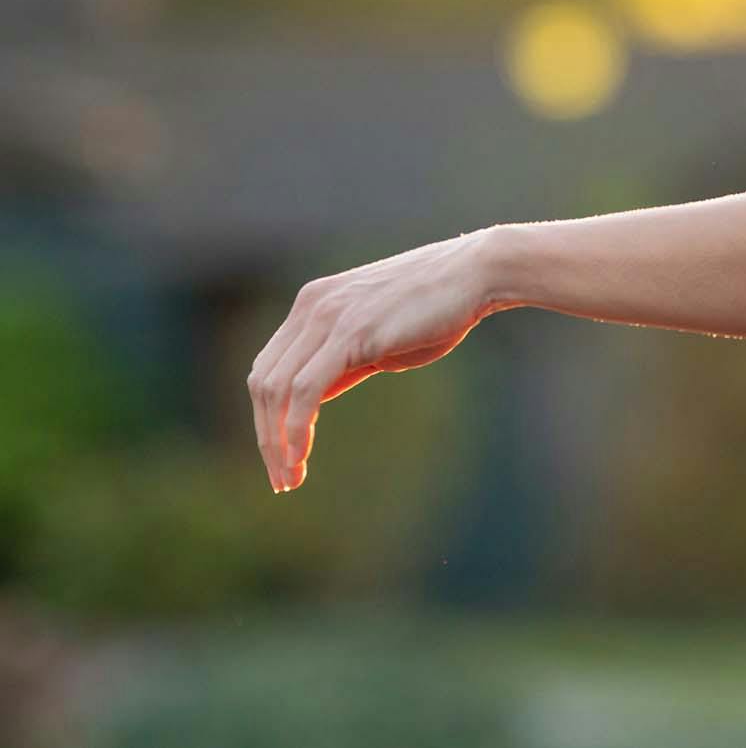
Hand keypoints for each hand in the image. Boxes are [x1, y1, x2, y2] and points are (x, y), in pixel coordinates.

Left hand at [247, 227, 503, 493]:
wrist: (475, 273)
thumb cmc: (438, 307)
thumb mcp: (380, 338)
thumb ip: (344, 362)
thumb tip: (314, 398)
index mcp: (313, 304)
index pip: (270, 367)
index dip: (268, 416)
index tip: (283, 455)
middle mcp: (311, 307)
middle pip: (263, 382)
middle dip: (266, 437)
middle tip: (283, 480)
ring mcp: (327, 317)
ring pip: (276, 390)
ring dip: (276, 442)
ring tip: (290, 478)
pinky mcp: (349, 333)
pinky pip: (304, 390)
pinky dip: (296, 429)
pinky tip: (302, 456)